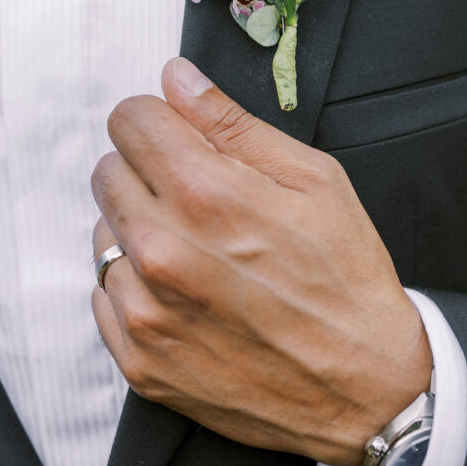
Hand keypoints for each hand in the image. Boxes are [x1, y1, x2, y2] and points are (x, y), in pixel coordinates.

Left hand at [91, 57, 431, 465]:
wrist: (364, 387)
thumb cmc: (346, 276)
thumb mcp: (313, 179)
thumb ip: (232, 123)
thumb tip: (176, 77)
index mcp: (205, 194)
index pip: (129, 120)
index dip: (158, 119)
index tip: (180, 136)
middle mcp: (162, 251)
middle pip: (107, 172)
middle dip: (147, 169)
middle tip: (199, 197)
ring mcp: (145, 312)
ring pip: (102, 234)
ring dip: (139, 230)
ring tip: (198, 250)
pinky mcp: (138, 361)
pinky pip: (104, 295)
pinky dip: (136, 286)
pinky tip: (186, 293)